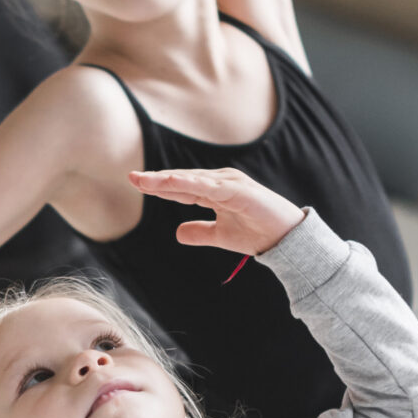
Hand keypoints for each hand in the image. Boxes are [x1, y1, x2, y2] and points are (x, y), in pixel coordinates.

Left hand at [131, 167, 305, 257]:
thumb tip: (177, 233)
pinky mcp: (239, 190)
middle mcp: (219, 182)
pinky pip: (209, 187)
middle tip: (132, 177)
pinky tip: (172, 183)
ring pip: (192, 180)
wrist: (285, 239)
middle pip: (182, 180)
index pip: (180, 188)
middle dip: (156, 180)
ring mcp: (229, 184)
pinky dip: (190, 184)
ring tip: (146, 180)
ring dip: (168, 180)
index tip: (136, 182)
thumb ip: (200, 232)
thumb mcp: (221, 235)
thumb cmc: (257, 233)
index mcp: (214, 191)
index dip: (158, 186)